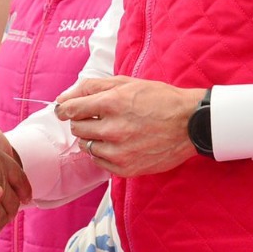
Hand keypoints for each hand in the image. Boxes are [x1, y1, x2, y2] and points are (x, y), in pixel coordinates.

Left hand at [55, 76, 202, 176]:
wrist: (190, 123)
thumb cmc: (158, 99)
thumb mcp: (125, 83)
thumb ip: (91, 87)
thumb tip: (63, 99)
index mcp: (111, 103)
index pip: (70, 109)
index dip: (64, 109)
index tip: (64, 110)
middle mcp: (113, 129)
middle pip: (77, 128)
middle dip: (82, 121)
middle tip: (97, 117)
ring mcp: (120, 152)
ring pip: (86, 146)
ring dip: (92, 138)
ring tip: (110, 130)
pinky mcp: (126, 168)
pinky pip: (99, 162)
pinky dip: (103, 153)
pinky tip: (117, 143)